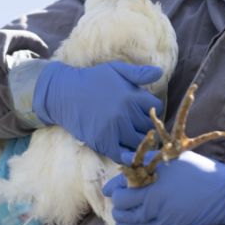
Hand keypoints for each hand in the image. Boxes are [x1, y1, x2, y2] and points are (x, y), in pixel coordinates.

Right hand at [33, 61, 162, 161]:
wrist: (64, 94)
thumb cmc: (92, 80)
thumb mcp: (116, 69)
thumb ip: (139, 73)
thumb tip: (160, 72)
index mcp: (131, 96)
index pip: (156, 108)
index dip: (152, 109)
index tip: (143, 109)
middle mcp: (125, 114)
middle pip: (149, 127)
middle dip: (146, 125)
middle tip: (137, 124)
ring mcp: (114, 129)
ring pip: (139, 142)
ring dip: (138, 140)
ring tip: (131, 135)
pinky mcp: (103, 142)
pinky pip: (123, 155)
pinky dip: (128, 154)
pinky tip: (125, 148)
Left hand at [102, 151, 224, 224]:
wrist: (224, 195)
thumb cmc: (200, 172)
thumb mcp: (173, 159)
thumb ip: (148, 158)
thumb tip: (126, 159)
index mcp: (153, 182)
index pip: (122, 186)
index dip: (112, 187)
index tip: (108, 188)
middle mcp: (153, 203)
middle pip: (121, 205)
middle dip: (116, 200)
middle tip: (117, 196)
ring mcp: (160, 218)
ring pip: (129, 221)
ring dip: (121, 215)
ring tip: (121, 210)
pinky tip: (131, 221)